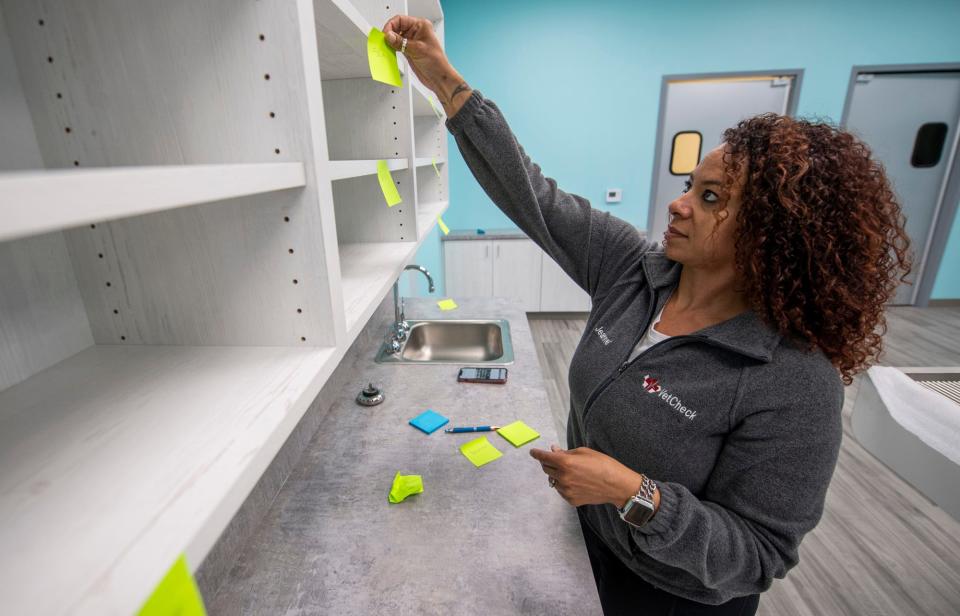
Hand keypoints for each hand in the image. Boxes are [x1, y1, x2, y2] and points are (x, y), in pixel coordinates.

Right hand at [382, 15, 470, 114]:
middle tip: (384, 42)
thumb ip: (401, 42)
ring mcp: (411, 41)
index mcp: (421, 26)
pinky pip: (396, 46)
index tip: (385, 34)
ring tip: (386, 47)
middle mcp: (416, 32)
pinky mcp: (408, 50)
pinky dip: (391, 49)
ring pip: (395, 37)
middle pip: (396, 28)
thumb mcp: (417, 49)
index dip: (391, 26)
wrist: (438, 78)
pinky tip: (389, 52)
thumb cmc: (437, 62)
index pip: (401, 20)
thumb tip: (389, 36)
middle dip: (389, 34)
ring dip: (389, 42)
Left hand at [530, 445, 648, 507]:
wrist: (617, 485)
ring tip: (572, 472)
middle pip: (546, 469)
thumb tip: (553, 450)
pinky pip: (561, 490)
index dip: (537, 454)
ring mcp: (566, 491)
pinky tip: (577, 482)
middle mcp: (562, 477)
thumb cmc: (603, 464)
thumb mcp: (584, 452)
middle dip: (548, 463)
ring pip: (553, 480)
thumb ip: (566, 452)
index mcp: (565, 463)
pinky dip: (564, 485)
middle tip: (556, 459)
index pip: (543, 457)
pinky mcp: (571, 500)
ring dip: (557, 475)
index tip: (533, 452)